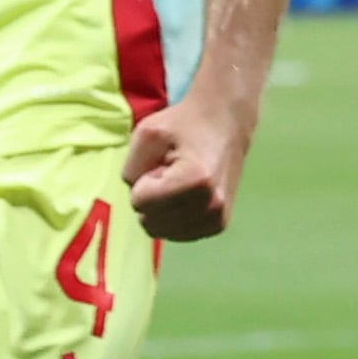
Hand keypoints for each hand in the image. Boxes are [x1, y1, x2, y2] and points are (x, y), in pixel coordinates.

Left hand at [123, 90, 253, 241]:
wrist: (226, 124)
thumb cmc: (184, 125)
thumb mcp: (146, 134)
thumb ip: (131, 168)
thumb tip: (136, 199)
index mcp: (195, 180)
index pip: (140, 202)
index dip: (141, 180)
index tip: (160, 163)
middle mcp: (212, 205)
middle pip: (149, 221)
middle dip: (149, 198)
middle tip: (167, 173)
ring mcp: (218, 219)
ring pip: (161, 231)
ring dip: (160, 209)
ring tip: (177, 183)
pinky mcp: (219, 226)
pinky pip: (177, 234)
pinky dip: (172, 218)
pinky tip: (184, 196)